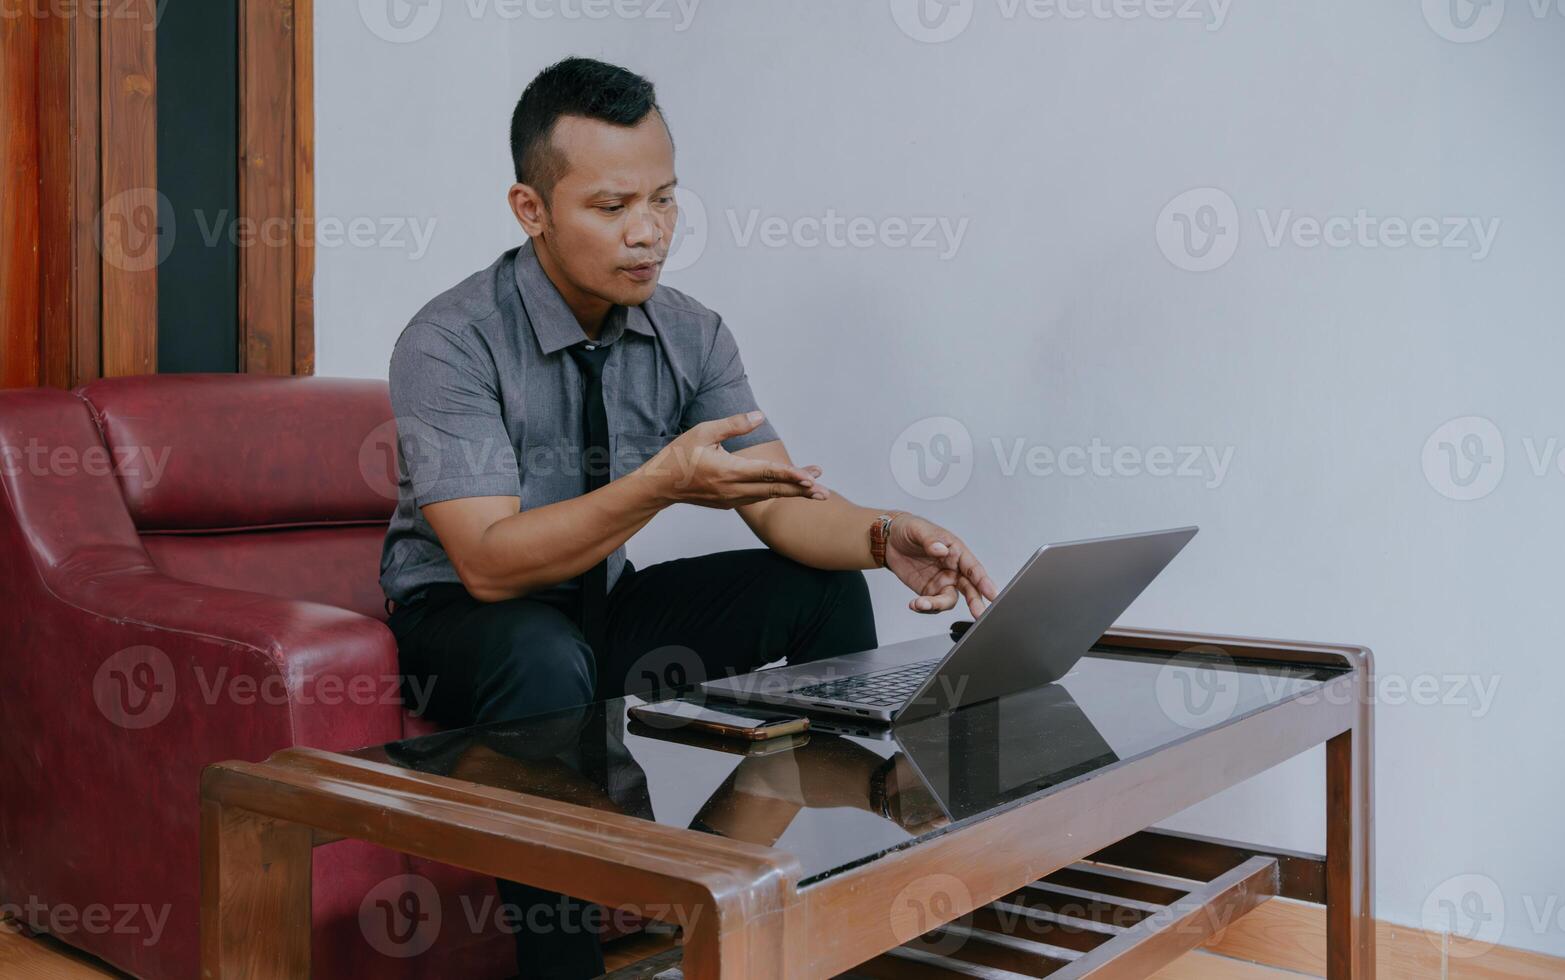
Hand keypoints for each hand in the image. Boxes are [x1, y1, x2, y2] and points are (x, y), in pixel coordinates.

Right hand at [640, 411, 828, 508]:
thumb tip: (759, 415)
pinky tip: (786, 489)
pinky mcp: (728, 503)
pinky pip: (756, 498)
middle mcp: (733, 489)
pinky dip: (774, 494)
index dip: (791, 475)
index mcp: (728, 471)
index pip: (767, 473)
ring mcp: (731, 499)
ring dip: (790, 492)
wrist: (659, 486)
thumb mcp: (703, 432)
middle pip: (774, 490)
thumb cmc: (678, 455)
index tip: (811, 476)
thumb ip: (733, 425)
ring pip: (767, 496)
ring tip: (813, 489)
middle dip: (800, 489)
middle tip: (824, 490)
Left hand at [884, 514, 998, 617]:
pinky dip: (925, 608)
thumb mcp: (919, 530)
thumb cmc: (910, 529)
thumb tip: (941, 549)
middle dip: (975, 602)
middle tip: (979, 614)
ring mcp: (942, 582)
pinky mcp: (928, 591)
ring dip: (937, 605)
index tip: (993, 594)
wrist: (890, 539)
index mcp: (957, 552)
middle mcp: (953, 569)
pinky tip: (915, 604)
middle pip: (969, 589)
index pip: (974, 569)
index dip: (984, 582)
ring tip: (920, 603)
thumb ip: (931, 540)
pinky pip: (932, 605)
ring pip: (949, 600)